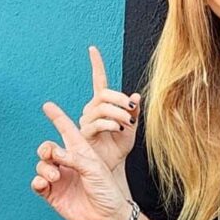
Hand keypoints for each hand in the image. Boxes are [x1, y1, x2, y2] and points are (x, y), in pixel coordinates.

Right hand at [32, 102, 131, 219]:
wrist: (108, 217)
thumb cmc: (107, 190)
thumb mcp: (94, 168)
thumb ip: (73, 158)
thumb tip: (52, 152)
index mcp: (81, 152)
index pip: (67, 130)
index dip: (57, 118)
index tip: (47, 105)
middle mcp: (69, 164)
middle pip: (48, 148)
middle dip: (46, 149)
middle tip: (51, 155)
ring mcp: (60, 179)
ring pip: (42, 165)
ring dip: (45, 168)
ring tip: (55, 176)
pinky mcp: (53, 194)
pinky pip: (38, 183)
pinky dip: (38, 181)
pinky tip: (44, 183)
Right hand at [78, 46, 139, 171]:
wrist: (111, 169)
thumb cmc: (118, 149)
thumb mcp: (131, 129)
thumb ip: (133, 112)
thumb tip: (137, 95)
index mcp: (102, 105)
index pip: (99, 81)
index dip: (96, 65)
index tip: (92, 49)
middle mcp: (91, 110)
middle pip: (104, 94)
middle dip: (120, 99)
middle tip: (131, 111)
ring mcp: (85, 121)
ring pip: (102, 107)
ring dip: (118, 113)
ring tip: (127, 123)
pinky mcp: (83, 134)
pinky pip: (97, 123)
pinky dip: (110, 123)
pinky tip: (118, 128)